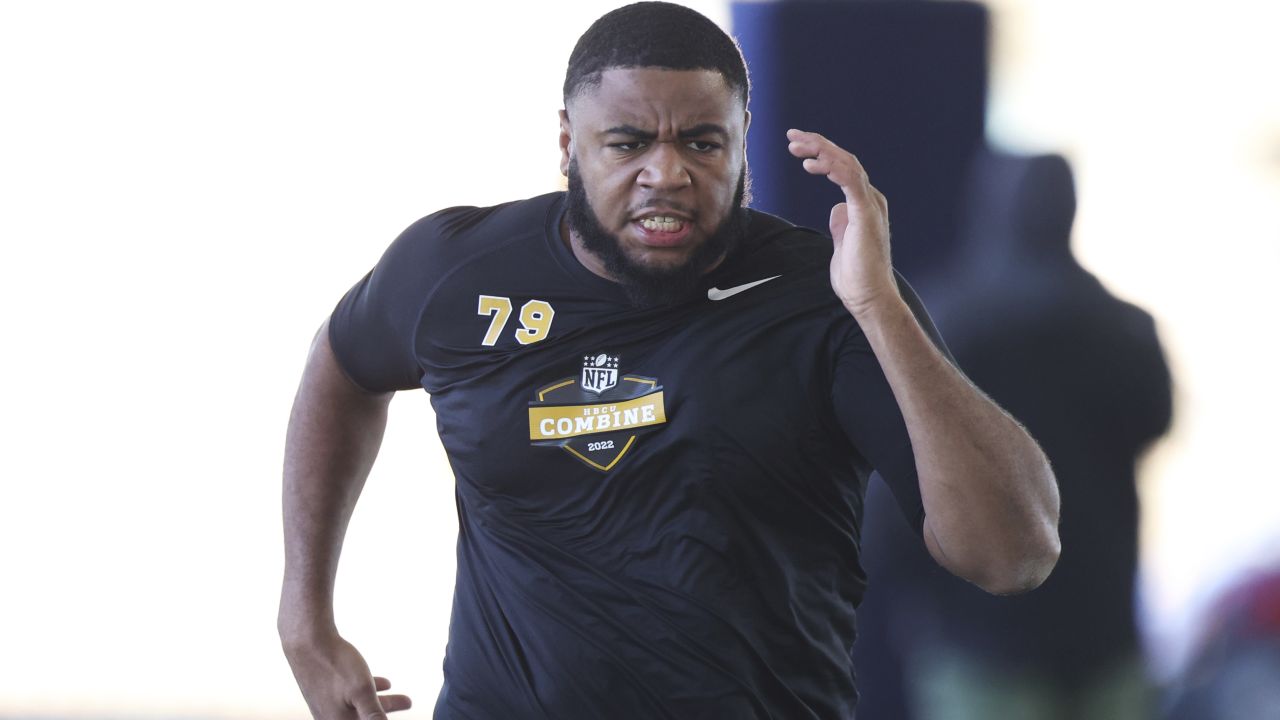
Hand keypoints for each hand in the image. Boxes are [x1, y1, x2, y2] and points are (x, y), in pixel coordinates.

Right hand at [282, 632, 410, 719]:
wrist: (307, 641)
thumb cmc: (334, 665)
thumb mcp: (362, 690)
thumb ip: (374, 714)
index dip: (382, 719)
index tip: (400, 708)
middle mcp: (331, 718)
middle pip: (365, 719)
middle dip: (388, 711)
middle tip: (408, 702)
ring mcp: (327, 705)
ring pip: (360, 707)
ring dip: (381, 701)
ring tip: (400, 695)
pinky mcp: (324, 691)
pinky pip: (351, 697)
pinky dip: (368, 693)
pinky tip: (384, 683)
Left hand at [786, 128, 897, 317]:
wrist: (869, 297)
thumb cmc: (856, 277)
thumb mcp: (843, 244)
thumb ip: (841, 224)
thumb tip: (836, 209)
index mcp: (863, 204)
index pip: (842, 168)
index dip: (821, 153)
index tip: (798, 146)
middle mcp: (870, 199)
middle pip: (843, 160)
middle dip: (817, 144)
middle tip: (791, 136)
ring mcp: (870, 205)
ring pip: (847, 164)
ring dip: (820, 151)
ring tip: (796, 147)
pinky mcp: (866, 214)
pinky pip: (850, 181)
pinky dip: (832, 168)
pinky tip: (812, 164)